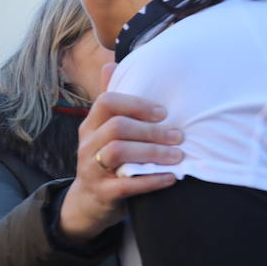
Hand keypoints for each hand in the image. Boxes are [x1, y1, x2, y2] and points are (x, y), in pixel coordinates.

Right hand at [59, 63, 182, 243]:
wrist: (88, 202)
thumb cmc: (104, 159)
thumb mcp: (101, 130)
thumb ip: (110, 100)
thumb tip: (111, 63)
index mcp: (90, 126)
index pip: (107, 103)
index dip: (136, 104)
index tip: (163, 112)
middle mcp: (87, 145)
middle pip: (116, 127)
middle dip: (151, 131)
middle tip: (179, 136)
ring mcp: (92, 169)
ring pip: (117, 152)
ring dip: (152, 152)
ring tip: (177, 156)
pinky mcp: (102, 192)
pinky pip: (126, 185)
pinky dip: (151, 180)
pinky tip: (171, 177)